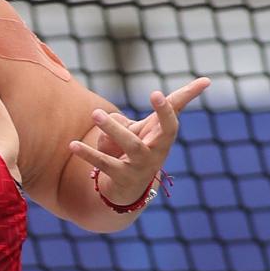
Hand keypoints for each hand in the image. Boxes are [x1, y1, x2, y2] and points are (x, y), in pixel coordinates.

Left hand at [67, 76, 209, 208]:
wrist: (129, 188)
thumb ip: (165, 106)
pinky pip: (104, 163)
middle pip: (160, 134)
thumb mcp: (151, 127)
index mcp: (164, 140)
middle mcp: (157, 154)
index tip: (156, 93)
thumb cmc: (143, 147)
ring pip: (131, 144)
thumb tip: (196, 82)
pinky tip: (73, 144)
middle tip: (120, 101)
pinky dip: (88, 153)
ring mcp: (140, 166)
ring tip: (95, 113)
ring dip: (113, 128)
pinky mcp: (122, 177)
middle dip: (153, 115)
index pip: (172, 123)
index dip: (166, 109)